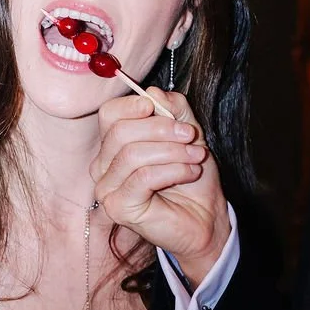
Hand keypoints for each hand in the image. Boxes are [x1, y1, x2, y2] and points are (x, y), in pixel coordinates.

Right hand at [91, 90, 230, 284]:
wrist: (206, 216)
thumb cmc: (192, 176)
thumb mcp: (188, 132)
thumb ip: (172, 108)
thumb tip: (152, 92)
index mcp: (114, 145)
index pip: (109, 115)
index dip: (132, 105)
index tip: (158, 108)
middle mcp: (103, 166)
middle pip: (120, 132)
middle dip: (161, 129)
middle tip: (191, 136)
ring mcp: (107, 188)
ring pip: (132, 154)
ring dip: (172, 151)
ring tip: (197, 157)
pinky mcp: (117, 207)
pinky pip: (142, 177)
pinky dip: (172, 170)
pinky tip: (189, 172)